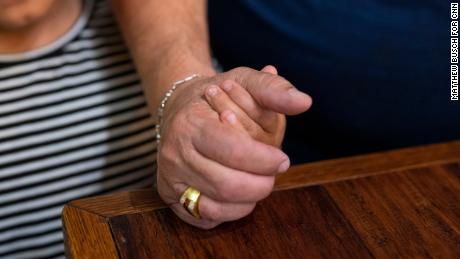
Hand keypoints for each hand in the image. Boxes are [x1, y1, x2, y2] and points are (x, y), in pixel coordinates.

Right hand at [156, 67, 311, 228]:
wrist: (179, 107)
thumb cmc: (215, 94)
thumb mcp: (243, 80)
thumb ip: (273, 90)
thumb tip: (304, 102)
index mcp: (190, 124)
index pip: (233, 151)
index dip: (264, 160)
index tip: (283, 160)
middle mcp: (174, 154)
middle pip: (226, 185)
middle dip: (260, 185)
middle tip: (273, 174)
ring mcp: (169, 178)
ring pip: (216, 207)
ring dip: (248, 200)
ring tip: (260, 182)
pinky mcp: (170, 196)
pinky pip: (204, 217)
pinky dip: (230, 212)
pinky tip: (241, 195)